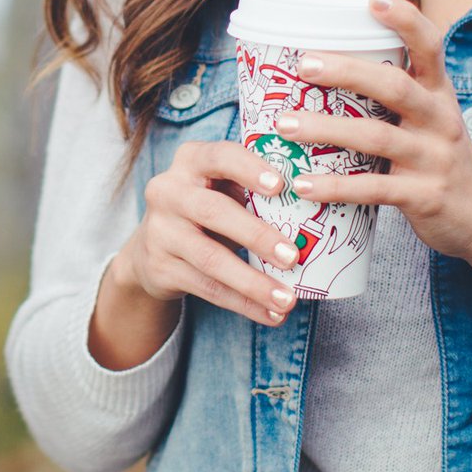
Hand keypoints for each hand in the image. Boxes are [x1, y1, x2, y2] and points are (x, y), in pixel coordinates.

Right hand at [93, 140, 301, 371]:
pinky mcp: (159, 267)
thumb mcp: (221, 187)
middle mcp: (167, 191)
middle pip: (213, 211)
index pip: (219, 156)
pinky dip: (242, 303)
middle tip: (293, 257)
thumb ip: (253, 189)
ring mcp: (159, 230)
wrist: (152, 246)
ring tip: (288, 299)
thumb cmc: (206, 207)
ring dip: (253, 282)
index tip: (281, 186)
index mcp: (190, 160)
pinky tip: (270, 314)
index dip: (249, 169)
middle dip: (256, 235)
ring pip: (210, 259)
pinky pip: (206, 288)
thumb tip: (319, 206)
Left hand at [275, 0, 471, 294]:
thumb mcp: (427, 119)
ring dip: (325, 129)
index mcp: (438, 94)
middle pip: (394, 86)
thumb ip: (391, 95)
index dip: (404, 20)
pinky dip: (335, 187)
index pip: (429, 45)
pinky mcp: (425, 197)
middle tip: (302, 64)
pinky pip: (374, 189)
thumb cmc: (436, 159)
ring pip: (376, 137)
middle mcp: (440, 120)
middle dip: (347, 72)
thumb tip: (325, 64)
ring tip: (282, 125)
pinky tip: (302, 184)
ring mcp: (434, 159)